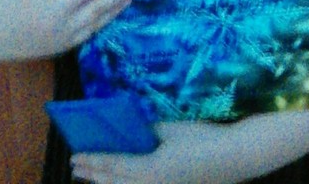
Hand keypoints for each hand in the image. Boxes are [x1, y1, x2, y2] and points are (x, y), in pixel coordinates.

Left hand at [70, 121, 251, 183]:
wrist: (233, 158)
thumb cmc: (201, 140)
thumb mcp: (171, 130)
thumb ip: (148, 132)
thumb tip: (132, 132)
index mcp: (148, 171)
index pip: (113, 166)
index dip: (93, 161)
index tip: (76, 156)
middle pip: (115, 183)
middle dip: (94, 174)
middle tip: (76, 166)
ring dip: (107, 182)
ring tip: (92, 175)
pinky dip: (125, 183)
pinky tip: (122, 178)